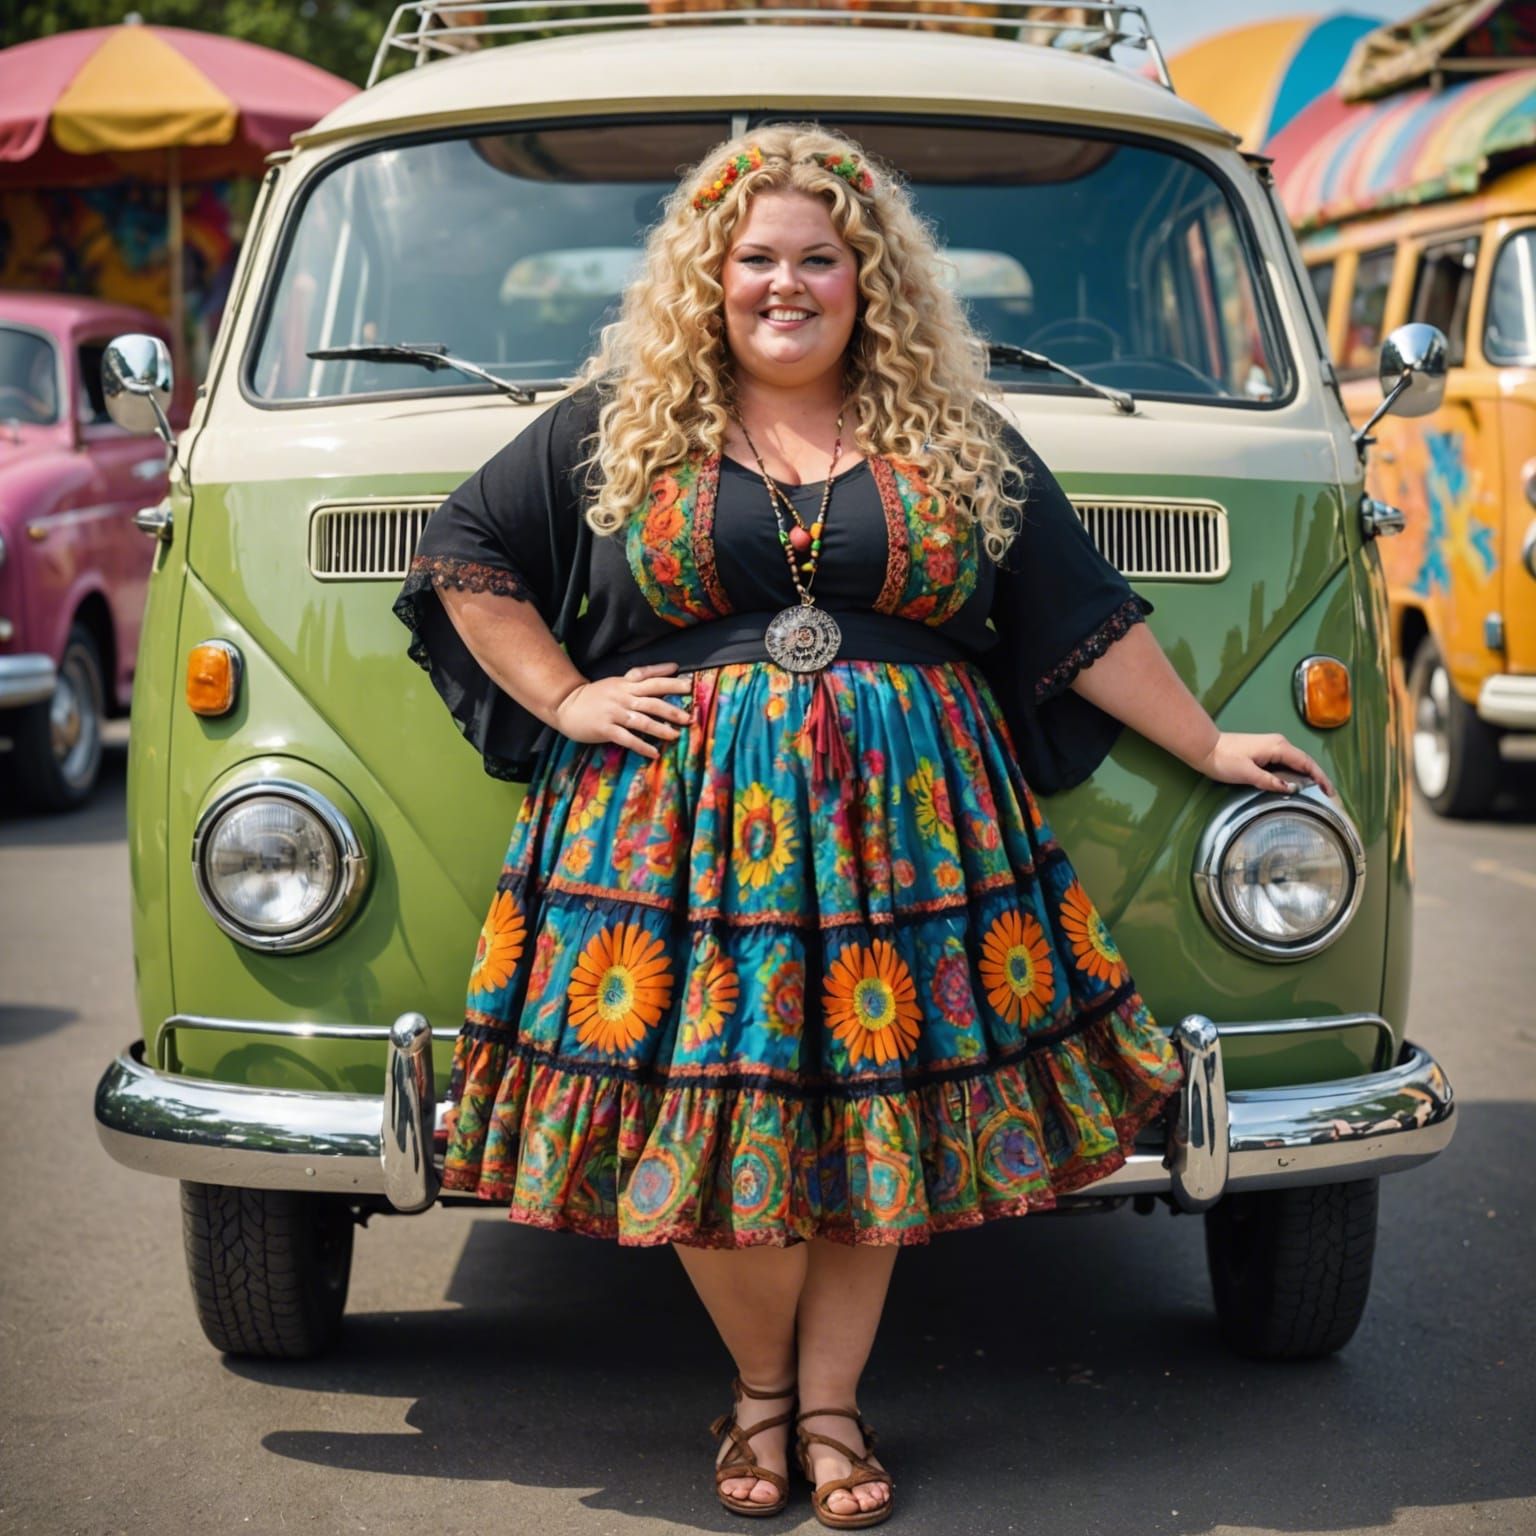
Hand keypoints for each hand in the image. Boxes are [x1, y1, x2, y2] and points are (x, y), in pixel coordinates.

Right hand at [552, 661, 692, 758]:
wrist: (566, 704)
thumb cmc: (596, 694)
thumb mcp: (618, 681)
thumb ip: (641, 676)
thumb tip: (670, 667)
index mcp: (626, 684)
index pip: (651, 680)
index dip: (670, 681)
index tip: (689, 685)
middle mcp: (622, 697)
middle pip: (651, 701)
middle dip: (672, 710)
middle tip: (689, 717)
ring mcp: (614, 713)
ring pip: (642, 721)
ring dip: (660, 729)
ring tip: (676, 736)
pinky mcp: (605, 729)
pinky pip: (627, 739)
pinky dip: (642, 746)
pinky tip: (654, 753)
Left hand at [1192, 731, 1335, 798]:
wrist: (1206, 748)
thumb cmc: (1224, 760)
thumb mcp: (1247, 773)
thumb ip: (1269, 781)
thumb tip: (1292, 788)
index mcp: (1278, 747)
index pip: (1306, 763)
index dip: (1320, 777)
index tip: (1330, 792)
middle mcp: (1279, 744)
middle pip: (1304, 762)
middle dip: (1317, 777)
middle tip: (1327, 796)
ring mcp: (1272, 747)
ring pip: (1296, 763)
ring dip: (1307, 776)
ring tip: (1316, 793)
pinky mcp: (1265, 752)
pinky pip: (1286, 764)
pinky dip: (1294, 774)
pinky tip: (1297, 785)